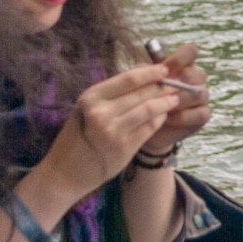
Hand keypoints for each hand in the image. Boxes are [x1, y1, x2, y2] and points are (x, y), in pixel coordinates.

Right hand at [35, 60, 184, 202]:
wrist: (66, 171)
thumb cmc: (77, 136)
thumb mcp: (87, 108)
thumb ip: (112, 92)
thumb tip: (143, 70)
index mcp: (91, 97)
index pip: (128, 78)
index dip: (151, 72)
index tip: (164, 70)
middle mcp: (101, 112)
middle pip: (142, 93)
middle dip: (162, 87)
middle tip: (176, 84)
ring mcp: (113, 131)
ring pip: (149, 109)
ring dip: (166, 102)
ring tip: (175, 98)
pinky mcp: (124, 148)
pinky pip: (149, 128)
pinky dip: (160, 119)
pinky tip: (164, 115)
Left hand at [141, 41, 211, 158]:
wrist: (141, 126)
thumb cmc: (140, 99)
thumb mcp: (138, 83)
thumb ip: (144, 72)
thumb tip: (150, 69)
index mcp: (183, 64)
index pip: (190, 52)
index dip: (180, 58)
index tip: (165, 69)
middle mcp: (196, 78)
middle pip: (197, 74)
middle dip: (177, 84)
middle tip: (159, 92)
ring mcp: (202, 96)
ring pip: (198, 94)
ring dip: (178, 101)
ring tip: (159, 108)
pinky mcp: (203, 115)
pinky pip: (200, 113)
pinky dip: (182, 117)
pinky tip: (166, 119)